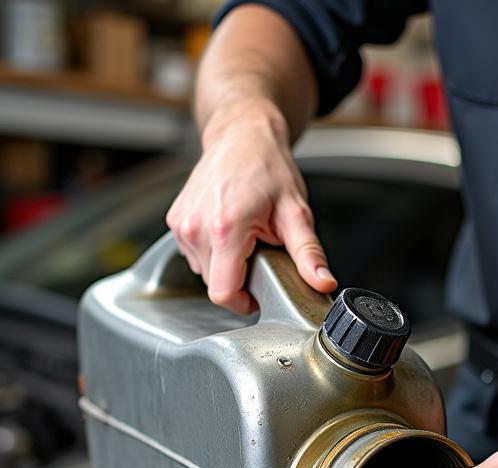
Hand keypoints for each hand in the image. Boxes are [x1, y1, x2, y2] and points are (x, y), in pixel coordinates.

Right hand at [166, 99, 335, 313]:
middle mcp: (195, 227)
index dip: (244, 303)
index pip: (224, 293)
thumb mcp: (296, 213)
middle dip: (240, 280)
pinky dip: (214, 252)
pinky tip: (229, 232)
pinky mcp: (175, 221)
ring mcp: (181, 223)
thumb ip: (308, 254)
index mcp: (225, 228)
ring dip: (227, 266)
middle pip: (215, 285)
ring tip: (245, 239)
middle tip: (259, 254)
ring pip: (205, 272)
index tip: (259, 294)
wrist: (242, 134)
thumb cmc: (268, 167)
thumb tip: (322, 282)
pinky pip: (196, 255)